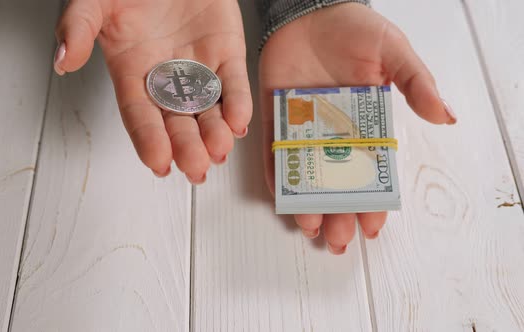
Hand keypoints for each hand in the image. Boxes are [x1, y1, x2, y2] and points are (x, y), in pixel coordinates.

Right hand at [54, 0, 252, 182]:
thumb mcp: (95, 2)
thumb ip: (77, 26)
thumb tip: (62, 60)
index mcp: (133, 72)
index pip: (139, 114)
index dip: (148, 139)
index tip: (158, 163)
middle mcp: (167, 78)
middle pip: (177, 121)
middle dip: (187, 147)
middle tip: (196, 169)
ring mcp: (199, 67)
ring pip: (208, 109)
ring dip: (215, 133)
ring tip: (218, 150)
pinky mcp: (227, 52)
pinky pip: (234, 82)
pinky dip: (238, 102)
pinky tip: (238, 121)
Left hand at [259, 3, 455, 253]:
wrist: (312, 11)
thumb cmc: (356, 30)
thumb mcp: (393, 52)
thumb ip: (415, 83)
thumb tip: (446, 116)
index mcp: (364, 125)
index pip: (369, 172)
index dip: (371, 200)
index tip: (372, 226)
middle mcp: (332, 133)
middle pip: (336, 182)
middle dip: (337, 212)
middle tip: (337, 240)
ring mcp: (302, 127)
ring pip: (305, 173)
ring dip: (306, 202)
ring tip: (309, 226)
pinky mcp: (274, 115)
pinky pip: (272, 149)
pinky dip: (275, 172)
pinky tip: (280, 196)